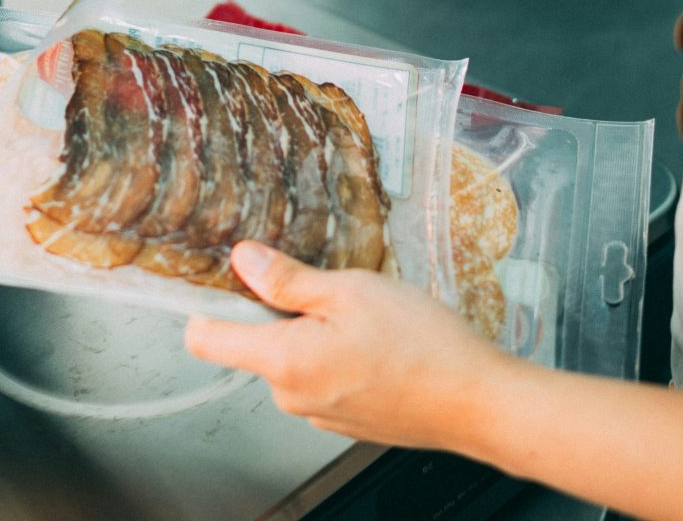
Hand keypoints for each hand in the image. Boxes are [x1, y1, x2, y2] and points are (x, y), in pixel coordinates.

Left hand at [184, 241, 511, 448]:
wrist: (478, 403)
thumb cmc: (423, 346)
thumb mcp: (351, 291)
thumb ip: (288, 280)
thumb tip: (244, 260)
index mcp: (283, 362)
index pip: (205, 339)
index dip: (205, 303)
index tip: (223, 279)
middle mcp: (292, 397)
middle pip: (255, 345)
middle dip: (282, 313)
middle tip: (330, 290)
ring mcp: (319, 414)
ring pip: (293, 362)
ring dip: (314, 336)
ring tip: (364, 319)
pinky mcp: (346, 421)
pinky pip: (322, 380)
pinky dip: (338, 358)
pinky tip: (379, 345)